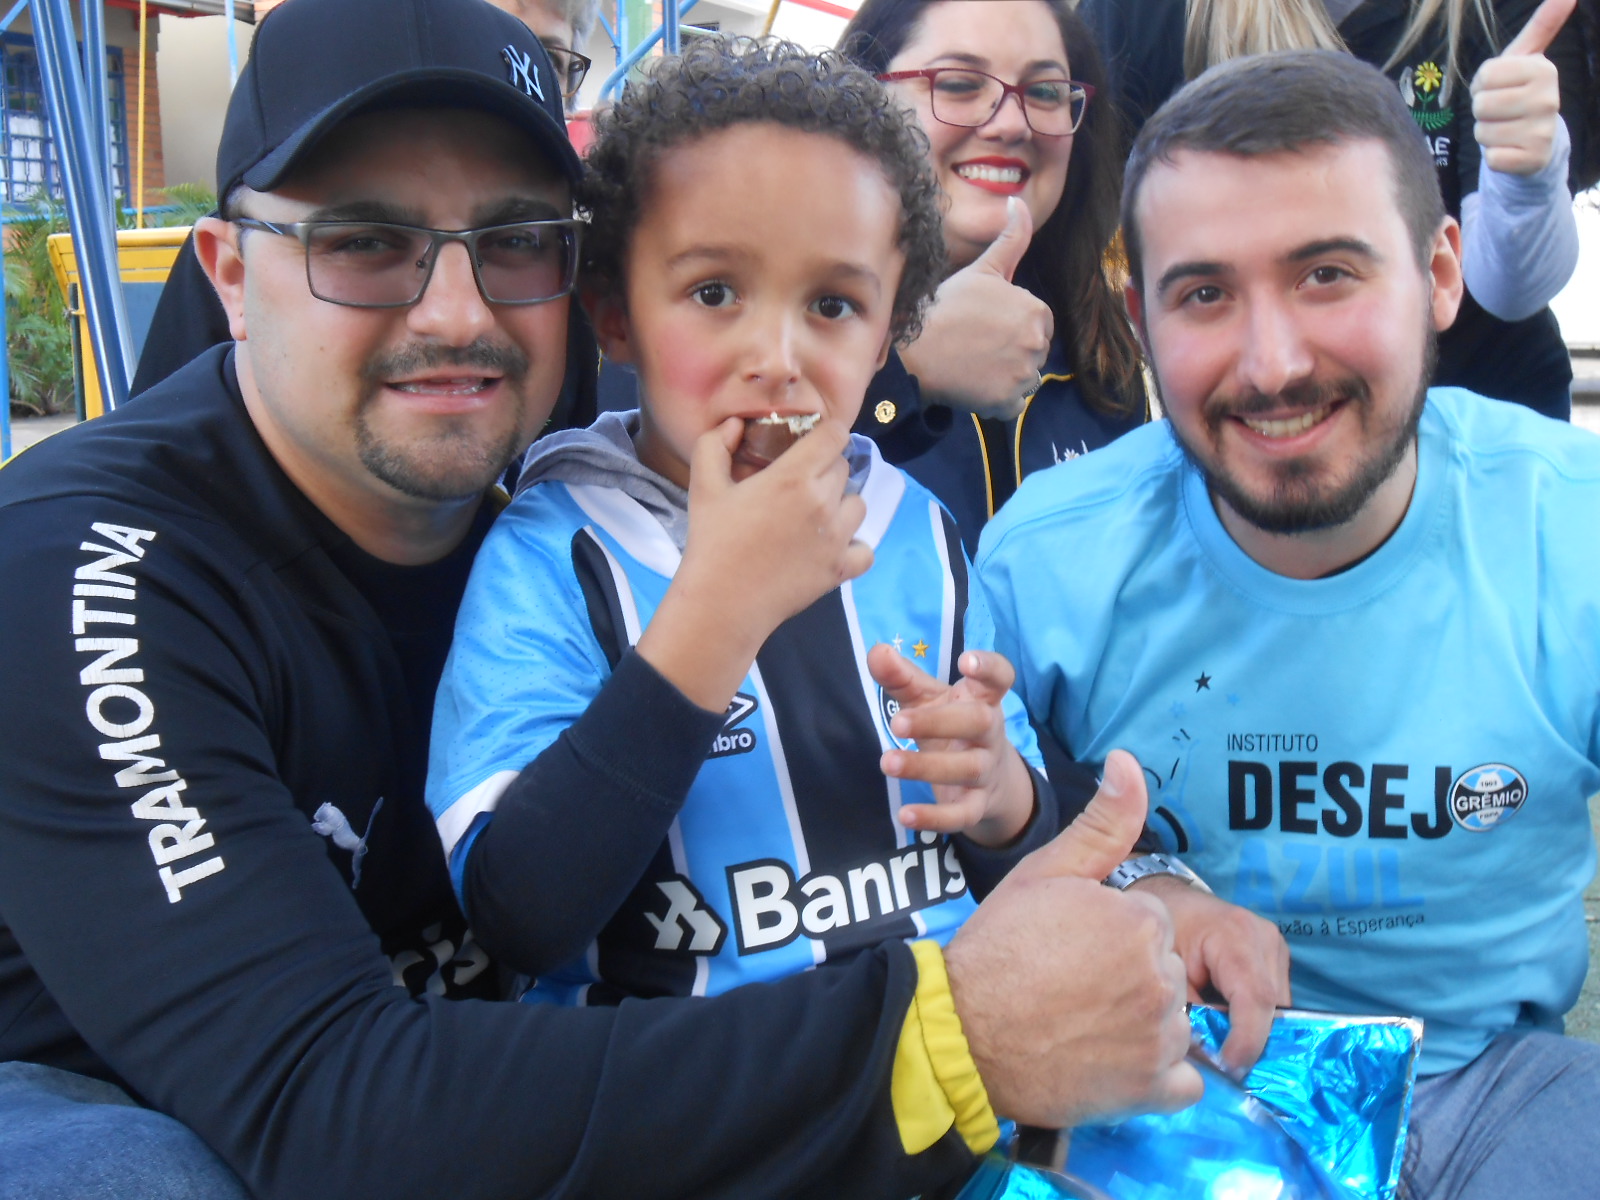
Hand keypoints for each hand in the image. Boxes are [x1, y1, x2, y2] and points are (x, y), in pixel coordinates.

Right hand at [637, 417, 871, 711]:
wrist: (722, 603)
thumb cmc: (712, 542)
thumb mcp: (703, 486)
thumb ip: (715, 444)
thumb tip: (735, 424)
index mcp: (793, 476)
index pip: (835, 434)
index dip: (825, 433)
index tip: (812, 443)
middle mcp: (823, 503)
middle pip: (843, 468)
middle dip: (824, 469)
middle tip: (798, 485)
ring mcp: (837, 538)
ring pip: (858, 504)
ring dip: (841, 504)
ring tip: (814, 516)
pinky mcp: (841, 569)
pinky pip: (866, 549)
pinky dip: (854, 547)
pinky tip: (831, 546)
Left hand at [870, 644, 1035, 846]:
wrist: (990, 780)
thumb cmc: (952, 725)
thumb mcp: (927, 698)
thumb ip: (902, 676)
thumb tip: (876, 651)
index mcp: (982, 698)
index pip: (1000, 677)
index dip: (989, 666)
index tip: (966, 661)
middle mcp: (990, 732)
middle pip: (978, 722)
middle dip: (938, 722)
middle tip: (897, 723)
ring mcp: (986, 770)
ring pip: (966, 768)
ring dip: (926, 767)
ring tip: (887, 762)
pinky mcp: (977, 805)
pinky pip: (962, 814)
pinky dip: (935, 817)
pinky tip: (905, 815)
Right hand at [898, 197, 1053, 420]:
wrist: (913, 351)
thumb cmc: (945, 308)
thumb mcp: (982, 269)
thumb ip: (1011, 238)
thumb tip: (1018, 200)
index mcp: (1037, 311)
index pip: (1036, 324)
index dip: (1010, 325)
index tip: (984, 326)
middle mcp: (1037, 344)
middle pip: (1032, 352)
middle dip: (1010, 351)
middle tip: (975, 346)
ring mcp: (1023, 376)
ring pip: (1023, 379)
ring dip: (1004, 376)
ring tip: (973, 365)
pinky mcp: (1007, 403)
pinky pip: (1011, 405)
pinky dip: (996, 400)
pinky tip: (974, 386)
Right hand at [943, 750, 1201, 1127]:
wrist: (961, 1032)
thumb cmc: (998, 950)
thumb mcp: (1046, 874)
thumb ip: (1102, 823)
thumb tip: (1127, 762)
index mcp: (1141, 920)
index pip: (1148, 926)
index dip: (1107, 936)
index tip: (1068, 951)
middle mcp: (1161, 977)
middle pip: (1164, 972)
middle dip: (1128, 978)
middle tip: (1069, 987)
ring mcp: (1160, 1036)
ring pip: (1173, 1022)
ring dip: (1140, 1025)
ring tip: (1081, 1023)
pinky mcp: (1154, 1088)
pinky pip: (1183, 1080)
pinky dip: (1156, 1076)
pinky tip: (1109, 1060)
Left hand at [1129, 876, 1289, 1075]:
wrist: (1169, 899)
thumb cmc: (1161, 931)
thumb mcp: (1165, 969)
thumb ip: (1188, 1013)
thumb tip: (1208, 1059)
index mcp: (1235, 934)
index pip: (1256, 997)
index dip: (1247, 1039)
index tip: (1230, 1067)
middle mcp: (1265, 938)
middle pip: (1271, 1006)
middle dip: (1251, 1040)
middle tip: (1224, 1066)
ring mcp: (1275, 947)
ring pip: (1276, 1006)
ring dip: (1253, 1029)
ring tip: (1222, 1044)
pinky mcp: (1275, 957)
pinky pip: (1272, 998)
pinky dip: (1253, 1016)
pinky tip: (1228, 1024)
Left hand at [1471, 0, 1574, 175]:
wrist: (1535, 142)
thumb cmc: (1519, 93)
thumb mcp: (1525, 58)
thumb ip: (1542, 24)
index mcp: (1543, 70)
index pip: (1484, 76)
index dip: (1482, 85)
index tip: (1499, 87)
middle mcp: (1548, 99)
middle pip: (1480, 105)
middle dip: (1483, 110)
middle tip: (1501, 111)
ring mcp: (1542, 131)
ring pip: (1482, 132)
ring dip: (1486, 133)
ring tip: (1505, 129)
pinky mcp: (1532, 160)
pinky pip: (1492, 157)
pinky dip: (1494, 156)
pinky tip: (1510, 149)